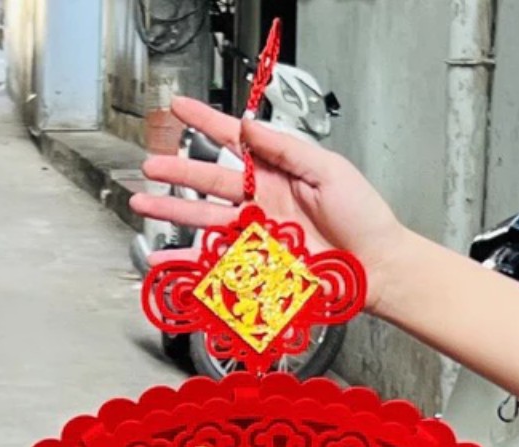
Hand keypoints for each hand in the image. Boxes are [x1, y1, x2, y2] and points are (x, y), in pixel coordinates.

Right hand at [128, 96, 408, 312]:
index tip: (179, 108)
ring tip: (143, 205)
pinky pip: (217, 260)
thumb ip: (284, 148)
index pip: (235, 140)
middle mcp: (262, 201)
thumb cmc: (362, 216)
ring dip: (172, 213)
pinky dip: (190, 262)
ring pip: (206, 219)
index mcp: (277, 172)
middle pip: (209, 181)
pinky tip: (168, 260)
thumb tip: (250, 127)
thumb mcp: (327, 168)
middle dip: (177, 172)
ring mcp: (258, 233)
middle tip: (149, 166)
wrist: (374, 265)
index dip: (205, 123)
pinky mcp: (257, 264)